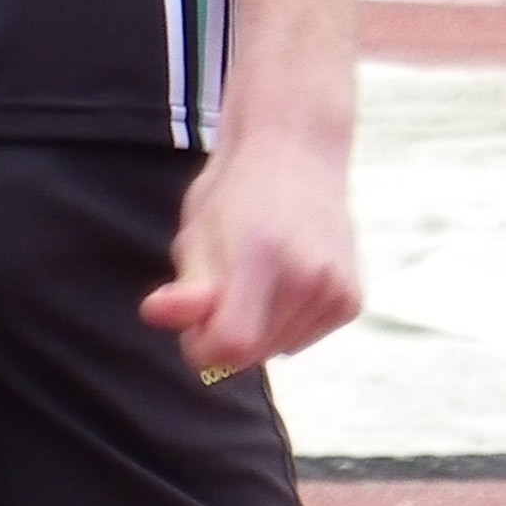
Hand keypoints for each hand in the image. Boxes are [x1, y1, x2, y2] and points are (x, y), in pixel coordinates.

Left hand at [141, 116, 359, 373]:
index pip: (232, 344)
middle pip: (253, 354)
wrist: (296, 151)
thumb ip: (184, 285)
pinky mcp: (351, 300)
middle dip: (227, 336)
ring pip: (278, 350)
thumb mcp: (197, 232)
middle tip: (223, 287)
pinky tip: (284, 282)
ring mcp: (336, 288)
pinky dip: (286, 324)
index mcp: (260, 254)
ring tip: (257, 278)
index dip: (201, 345)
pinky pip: (303, 339)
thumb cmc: (235, 192)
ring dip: (258, 331)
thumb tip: (153, 314)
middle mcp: (307, 275)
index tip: (193, 321)